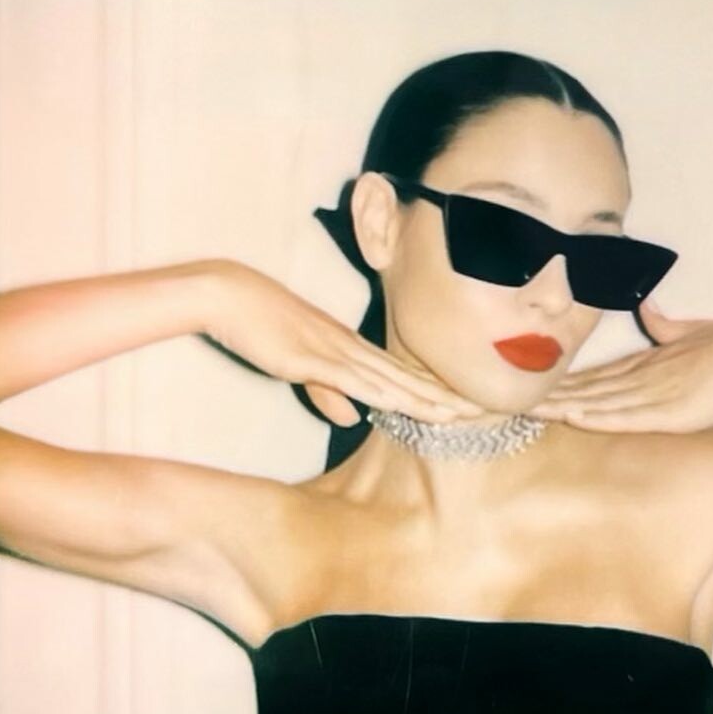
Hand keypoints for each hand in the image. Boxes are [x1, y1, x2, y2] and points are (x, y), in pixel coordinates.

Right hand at [203, 261, 483, 426]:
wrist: (229, 296)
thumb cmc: (259, 325)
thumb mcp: (297, 366)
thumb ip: (326, 391)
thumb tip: (354, 418)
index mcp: (349, 347)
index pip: (400, 373)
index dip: (433, 390)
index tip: (463, 404)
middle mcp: (351, 347)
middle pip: (407, 376)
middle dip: (445, 396)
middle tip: (483, 411)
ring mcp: (334, 350)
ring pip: (391, 380)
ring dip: (425, 398)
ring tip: (461, 413)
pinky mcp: (313, 358)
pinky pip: (355, 379)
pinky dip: (383, 393)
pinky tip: (405, 405)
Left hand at [532, 300, 712, 432]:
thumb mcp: (688, 333)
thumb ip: (664, 324)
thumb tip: (648, 305)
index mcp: (642, 364)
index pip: (589, 377)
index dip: (557, 385)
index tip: (527, 390)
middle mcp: (640, 378)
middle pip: (583, 389)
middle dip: (546, 398)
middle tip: (506, 402)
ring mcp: (654, 394)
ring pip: (597, 402)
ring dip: (561, 408)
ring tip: (525, 412)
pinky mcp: (672, 411)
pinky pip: (628, 416)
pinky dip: (599, 417)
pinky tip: (574, 418)